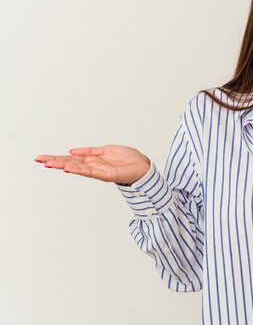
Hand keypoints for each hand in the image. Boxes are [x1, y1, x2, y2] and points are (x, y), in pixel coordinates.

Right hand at [35, 145, 150, 184]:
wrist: (143, 166)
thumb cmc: (127, 159)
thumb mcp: (106, 150)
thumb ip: (89, 151)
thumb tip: (71, 151)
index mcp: (91, 160)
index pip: (70, 159)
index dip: (56, 158)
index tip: (41, 158)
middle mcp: (93, 166)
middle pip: (70, 163)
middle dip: (54, 162)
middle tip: (39, 160)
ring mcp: (98, 171)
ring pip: (77, 168)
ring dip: (63, 166)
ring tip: (49, 164)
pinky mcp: (107, 174)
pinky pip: (91, 172)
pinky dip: (80, 170)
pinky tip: (69, 168)